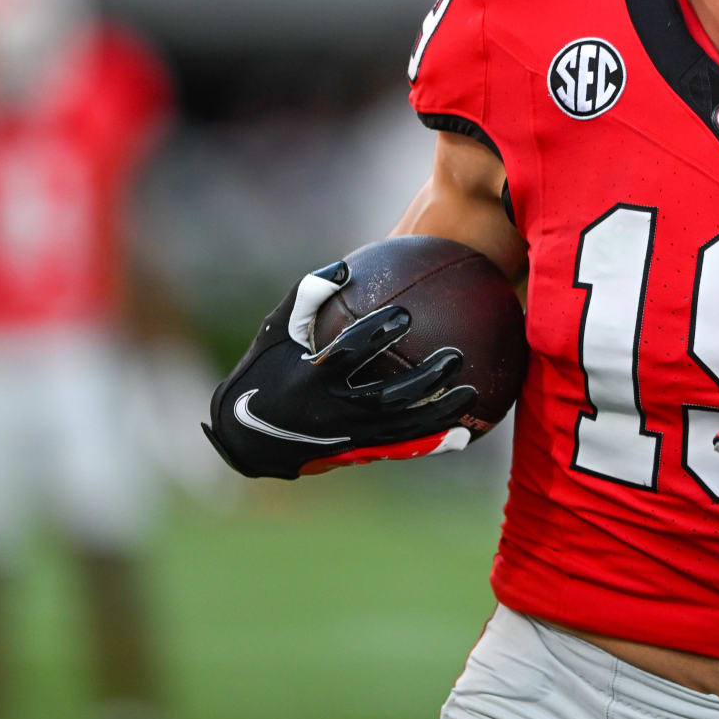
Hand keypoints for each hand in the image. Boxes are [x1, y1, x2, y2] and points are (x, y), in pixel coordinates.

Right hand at [201, 262, 476, 478]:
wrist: (245, 437)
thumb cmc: (264, 370)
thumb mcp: (276, 330)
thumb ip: (308, 295)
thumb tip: (346, 265)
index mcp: (309, 379)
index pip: (347, 355)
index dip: (376, 335)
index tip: (404, 314)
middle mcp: (331, 413)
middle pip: (386, 399)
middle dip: (424, 379)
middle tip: (456, 356)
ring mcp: (346, 437)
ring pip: (401, 429)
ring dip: (439, 413)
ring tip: (473, 392)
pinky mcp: (356, 453)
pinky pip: (400, 448)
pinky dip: (432, 442)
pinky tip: (466, 435)